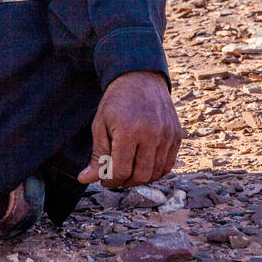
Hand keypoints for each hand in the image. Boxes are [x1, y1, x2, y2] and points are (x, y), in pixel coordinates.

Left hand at [77, 71, 181, 188]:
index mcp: (129, 130)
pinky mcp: (177, 135)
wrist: (141, 78)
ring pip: (155, 173)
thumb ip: (96, 154)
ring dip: (140, 179)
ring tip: (128, 171)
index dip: (110, 180)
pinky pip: (168, 165)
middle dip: (124, 182)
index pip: (121, 171)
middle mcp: (152, 134)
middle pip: (140, 176)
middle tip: (115, 177)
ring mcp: (167, 135)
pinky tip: (143, 165)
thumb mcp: (100, 124)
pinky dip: (155, 171)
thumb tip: (84, 179)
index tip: (104, 179)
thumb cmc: (116, 102)